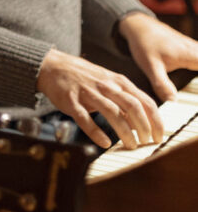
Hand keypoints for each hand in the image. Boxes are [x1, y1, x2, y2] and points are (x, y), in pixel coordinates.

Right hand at [37, 48, 163, 149]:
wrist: (53, 66)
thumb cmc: (84, 77)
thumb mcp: (108, 82)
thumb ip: (124, 100)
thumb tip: (141, 123)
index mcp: (118, 81)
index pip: (144, 101)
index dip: (155, 120)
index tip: (159, 136)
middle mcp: (106, 86)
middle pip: (132, 106)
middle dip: (143, 126)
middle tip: (147, 142)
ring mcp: (88, 93)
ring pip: (112, 112)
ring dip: (124, 131)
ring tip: (131, 145)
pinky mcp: (71, 101)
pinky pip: (85, 118)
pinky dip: (96, 131)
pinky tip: (104, 143)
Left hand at [118, 11, 197, 100]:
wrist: (139, 25)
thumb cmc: (144, 44)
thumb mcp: (150, 66)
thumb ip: (162, 85)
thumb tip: (173, 103)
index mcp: (191, 55)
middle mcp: (196, 50)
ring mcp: (194, 47)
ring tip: (197, 93)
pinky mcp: (191, 48)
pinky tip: (195, 71)